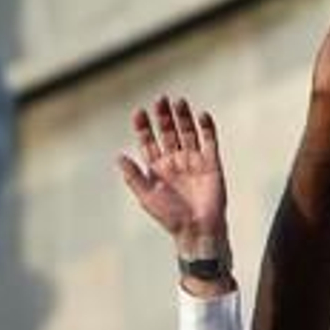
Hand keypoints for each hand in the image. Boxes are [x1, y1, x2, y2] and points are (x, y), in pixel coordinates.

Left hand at [118, 95, 232, 293]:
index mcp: (157, 167)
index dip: (144, 127)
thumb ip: (133, 176)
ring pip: (188, 132)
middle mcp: (174, 160)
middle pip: (168, 132)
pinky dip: (206, 127)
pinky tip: (201, 114)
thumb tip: (118, 157)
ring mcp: (193, 160)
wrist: (196, 229)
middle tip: (160, 99)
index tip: (139, 113)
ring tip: (178, 102)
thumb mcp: (146, 196)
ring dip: (183, 117)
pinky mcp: (211, 163)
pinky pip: (209, 141)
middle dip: (163, 116)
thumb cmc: (169, 216)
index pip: (149, 141)